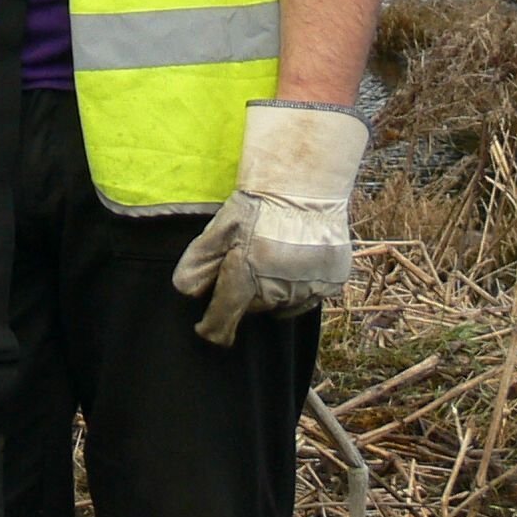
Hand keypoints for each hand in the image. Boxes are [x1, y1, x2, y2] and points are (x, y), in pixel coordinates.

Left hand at [171, 101, 367, 346]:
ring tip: (273, 256)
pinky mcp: (331, 284)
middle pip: (253, 308)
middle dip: (245, 292)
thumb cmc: (256, 207)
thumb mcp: (220, 228)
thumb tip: (185, 291)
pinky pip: (306, 299)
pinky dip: (297, 288)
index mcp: (248, 274)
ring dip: (272, 290)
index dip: (212, 327)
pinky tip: (293, 263)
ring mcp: (309, 288)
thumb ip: (201, 261)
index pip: (224, 317)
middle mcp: (279, 288)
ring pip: (280, 305)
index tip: (205, 329)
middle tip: (249, 260)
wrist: (304, 187)